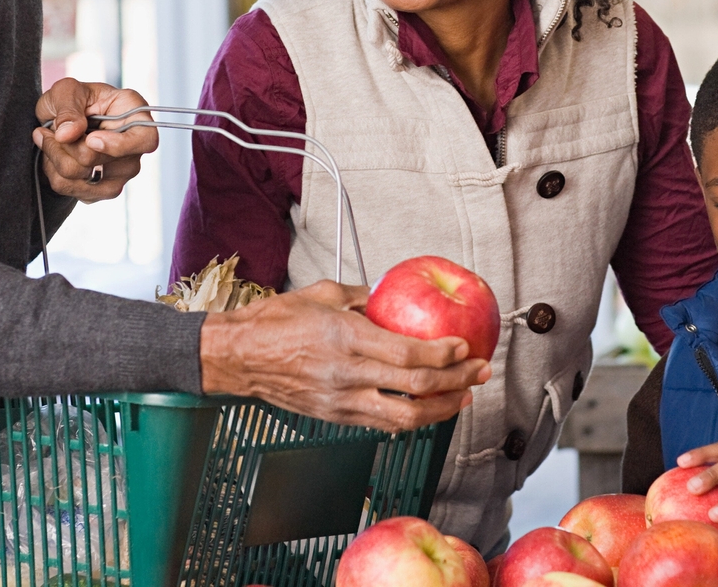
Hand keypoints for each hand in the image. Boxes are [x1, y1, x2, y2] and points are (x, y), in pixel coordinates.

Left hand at [32, 78, 158, 201]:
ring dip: (56, 161)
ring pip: (85, 181)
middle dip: (65, 147)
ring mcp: (121, 172)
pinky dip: (55, 175)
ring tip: (48, 142)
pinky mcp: (104, 189)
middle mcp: (134, 148)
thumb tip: (67, 134)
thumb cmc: (73, 99)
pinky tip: (55, 157)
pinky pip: (75, 192)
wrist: (61, 120)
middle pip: (102, 162)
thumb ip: (68, 110)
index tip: (91, 139)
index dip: (119, 145)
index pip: (145, 140)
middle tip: (46, 130)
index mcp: (135, 115)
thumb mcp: (66, 91)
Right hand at [198, 280, 490, 431]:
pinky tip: (427, 408)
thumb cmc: (273, 322)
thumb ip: (360, 295)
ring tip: (463, 396)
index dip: (445, 354)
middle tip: (479, 372)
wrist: (238, 357)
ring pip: (404, 416)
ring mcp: (341, 401)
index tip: (465, 347)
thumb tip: (388, 295)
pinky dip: (410, 418)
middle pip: (416, 387)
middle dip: (456, 381)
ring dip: (441, 408)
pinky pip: (382, 424)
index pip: (409, 353)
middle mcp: (347, 373)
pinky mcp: (334, 416)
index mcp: (346, 338)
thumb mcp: (321, 293)